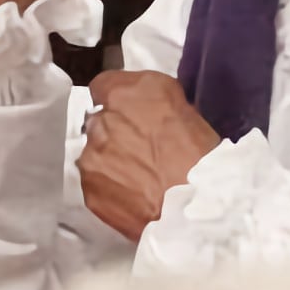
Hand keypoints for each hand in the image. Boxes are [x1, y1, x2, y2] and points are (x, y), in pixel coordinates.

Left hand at [78, 71, 220, 241]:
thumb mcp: (185, 106)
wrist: (195, 204)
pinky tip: (134, 194)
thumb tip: (142, 106)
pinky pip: (96, 183)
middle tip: (141, 147)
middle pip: (98, 120)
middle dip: (115, 131)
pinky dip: (111, 186)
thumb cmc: (200, 154)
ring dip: (111, 160)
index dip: (119, 100)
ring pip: (94, 153)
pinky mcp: (90, 190)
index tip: (133, 112)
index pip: (103, 84)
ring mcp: (91, 157)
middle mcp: (103, 120)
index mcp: (127, 92)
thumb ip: (152, 99)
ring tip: (139, 176)